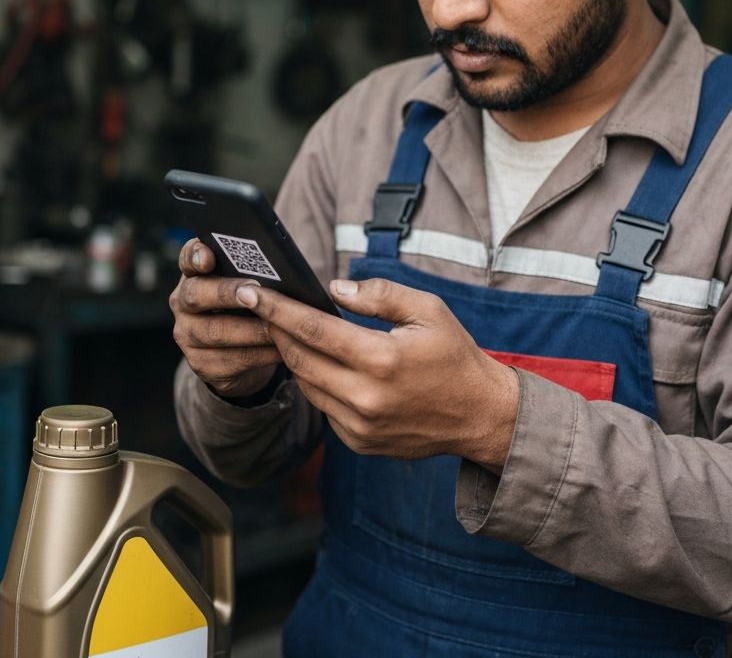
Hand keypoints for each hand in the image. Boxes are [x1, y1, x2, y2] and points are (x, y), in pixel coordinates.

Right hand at [169, 238, 281, 397]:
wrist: (241, 354)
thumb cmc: (249, 308)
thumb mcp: (247, 286)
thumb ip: (252, 273)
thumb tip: (280, 268)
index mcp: (194, 274)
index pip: (188, 258)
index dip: (196, 256)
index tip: (209, 257)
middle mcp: (183, 302)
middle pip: (196, 294)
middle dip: (227, 293)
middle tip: (256, 291)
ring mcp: (187, 334)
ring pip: (216, 331)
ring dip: (252, 329)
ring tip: (278, 324)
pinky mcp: (200, 364)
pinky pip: (231, 359)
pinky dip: (260, 353)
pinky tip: (280, 348)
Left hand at [233, 277, 518, 471]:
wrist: (480, 415)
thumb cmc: (454, 355)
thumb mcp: (427, 310)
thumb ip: (379, 294)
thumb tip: (334, 288)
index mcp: (381, 359)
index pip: (313, 330)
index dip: (277, 310)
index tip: (251, 293)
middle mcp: (366, 397)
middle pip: (299, 359)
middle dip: (276, 331)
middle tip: (262, 308)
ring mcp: (360, 425)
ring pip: (307, 385)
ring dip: (295, 357)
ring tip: (290, 332)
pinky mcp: (360, 442)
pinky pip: (324, 408)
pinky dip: (317, 383)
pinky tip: (323, 364)